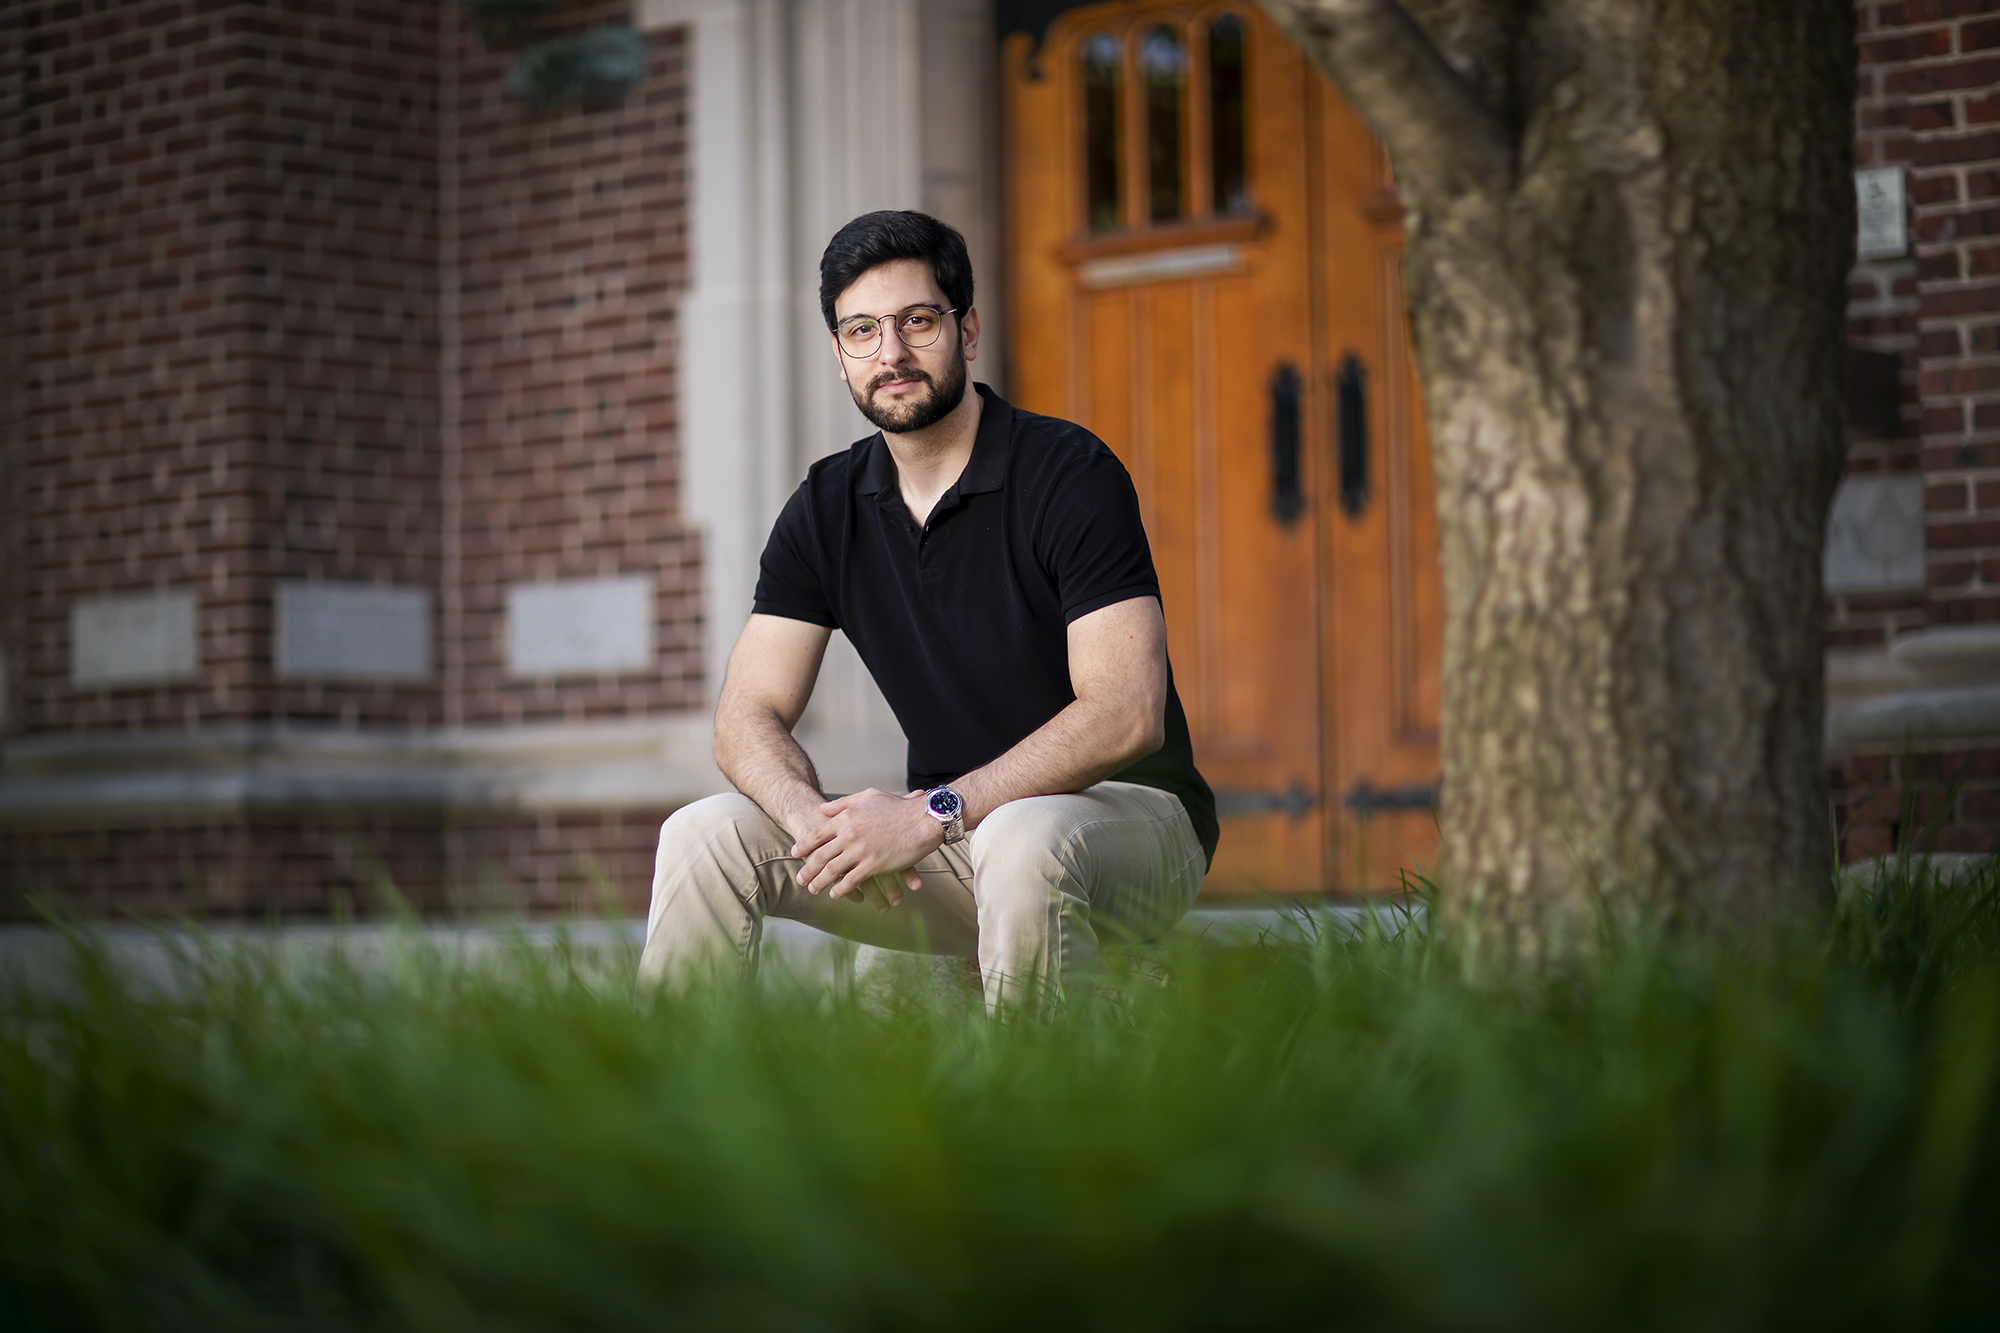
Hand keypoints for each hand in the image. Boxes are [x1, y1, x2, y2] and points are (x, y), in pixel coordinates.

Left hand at [790, 788, 938, 910]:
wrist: (923, 818)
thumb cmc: (898, 807)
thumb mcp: (868, 797)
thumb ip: (843, 804)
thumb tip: (822, 809)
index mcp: (846, 818)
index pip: (817, 834)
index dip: (803, 846)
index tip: (796, 854)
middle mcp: (849, 834)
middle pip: (820, 855)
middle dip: (807, 869)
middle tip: (800, 879)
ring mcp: (860, 850)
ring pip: (832, 871)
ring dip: (819, 882)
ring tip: (813, 889)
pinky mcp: (874, 864)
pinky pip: (851, 881)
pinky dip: (841, 890)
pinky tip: (836, 894)